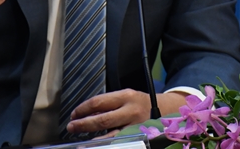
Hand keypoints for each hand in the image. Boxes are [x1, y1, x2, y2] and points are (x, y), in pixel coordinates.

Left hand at [66, 89, 187, 136]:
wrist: (168, 110)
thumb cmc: (141, 104)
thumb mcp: (127, 97)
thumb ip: (110, 104)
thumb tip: (87, 113)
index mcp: (125, 96)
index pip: (98, 102)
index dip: (83, 109)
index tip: (73, 114)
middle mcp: (131, 111)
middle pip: (102, 119)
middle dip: (83, 124)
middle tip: (71, 127)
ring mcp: (136, 126)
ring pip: (110, 135)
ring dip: (93, 139)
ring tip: (81, 141)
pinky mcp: (140, 137)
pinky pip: (120, 142)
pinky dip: (107, 144)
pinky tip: (98, 144)